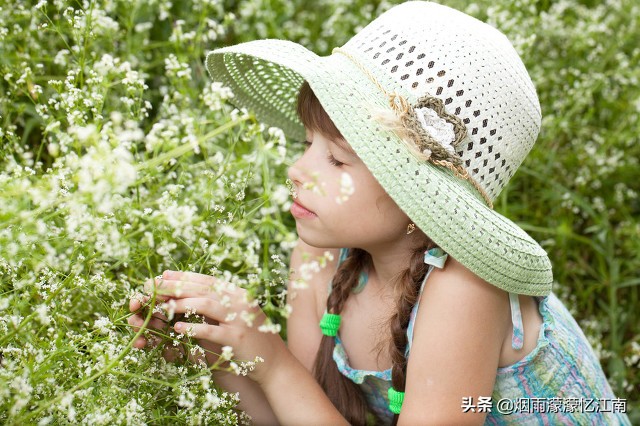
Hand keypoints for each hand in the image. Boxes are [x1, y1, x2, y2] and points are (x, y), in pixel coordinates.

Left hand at [144, 270, 287, 383]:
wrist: (276, 363)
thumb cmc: (253, 340)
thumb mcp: (238, 317)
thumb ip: (220, 305)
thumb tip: (191, 294)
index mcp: (239, 294)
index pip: (208, 280)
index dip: (184, 277)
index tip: (163, 275)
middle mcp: (240, 301)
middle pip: (203, 289)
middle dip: (175, 287)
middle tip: (153, 287)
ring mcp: (239, 319)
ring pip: (206, 305)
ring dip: (181, 304)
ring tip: (162, 307)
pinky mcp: (237, 338)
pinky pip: (210, 330)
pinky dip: (192, 328)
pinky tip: (177, 328)